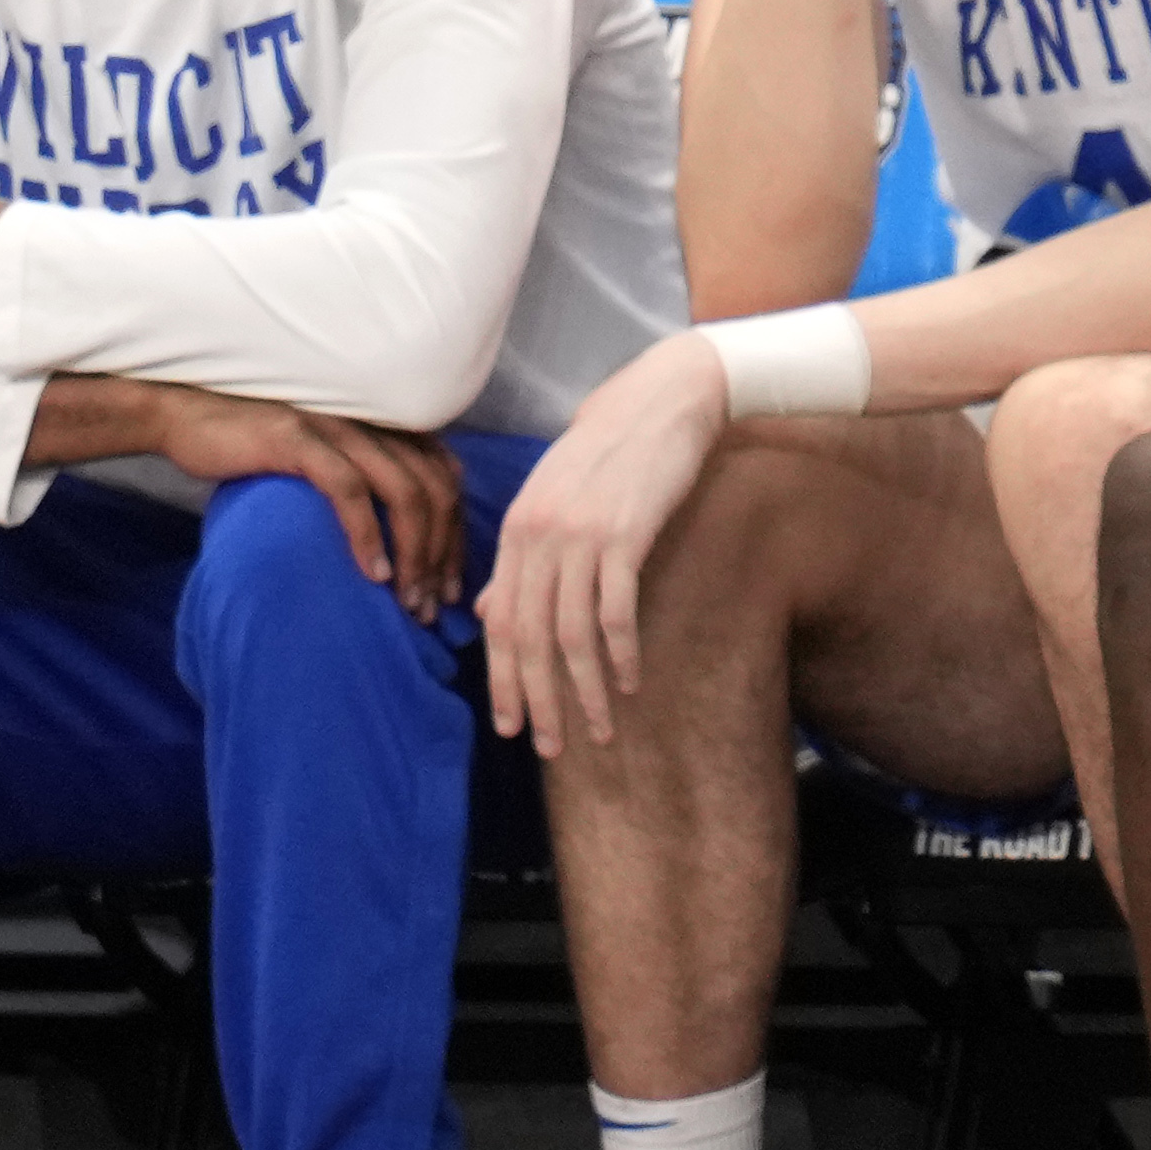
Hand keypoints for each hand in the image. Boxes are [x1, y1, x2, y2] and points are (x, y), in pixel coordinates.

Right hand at [141, 388, 472, 625]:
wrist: (184, 417)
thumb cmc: (256, 450)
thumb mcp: (323, 463)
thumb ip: (363, 484)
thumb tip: (398, 549)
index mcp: (385, 426)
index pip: (447, 481)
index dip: (457, 537)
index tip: (451, 588)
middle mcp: (372, 421)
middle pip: (436, 491)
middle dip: (442, 555)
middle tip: (432, 606)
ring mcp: (338, 428)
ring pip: (404, 492)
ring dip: (414, 554)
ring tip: (408, 600)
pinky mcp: (299, 440)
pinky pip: (350, 490)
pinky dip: (368, 536)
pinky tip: (372, 574)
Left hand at [479, 334, 732, 753]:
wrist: (660, 403)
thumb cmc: (609, 454)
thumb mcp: (552, 501)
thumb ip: (522, 558)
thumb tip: (490, 611)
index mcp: (516, 532)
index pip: (501, 623)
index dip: (504, 680)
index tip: (512, 726)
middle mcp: (538, 537)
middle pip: (528, 637)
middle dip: (538, 699)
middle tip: (549, 746)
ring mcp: (580, 536)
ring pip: (571, 634)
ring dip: (584, 690)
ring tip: (598, 731)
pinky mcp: (625, 535)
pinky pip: (616, 611)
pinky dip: (621, 654)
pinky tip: (630, 682)